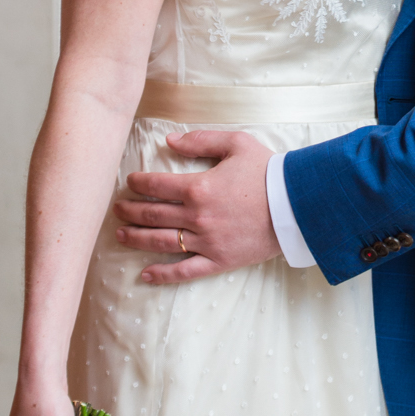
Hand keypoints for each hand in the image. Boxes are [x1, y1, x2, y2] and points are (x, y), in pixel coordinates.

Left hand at [114, 130, 279, 283]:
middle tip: (116, 208)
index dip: (137, 183)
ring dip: (135, 238)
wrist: (298, 205)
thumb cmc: (268, 171)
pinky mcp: (218, 261)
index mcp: (198, 187)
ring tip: (119, 234)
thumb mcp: (237, 144)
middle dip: (129, 210)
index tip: (130, 182)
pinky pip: (185, 271)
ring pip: (161, 243)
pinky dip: (162, 275)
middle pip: (151, 215)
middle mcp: (197, 217)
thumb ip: (200, 140)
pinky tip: (144, 274)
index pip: (155, 185)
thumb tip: (169, 141)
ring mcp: (206, 242)